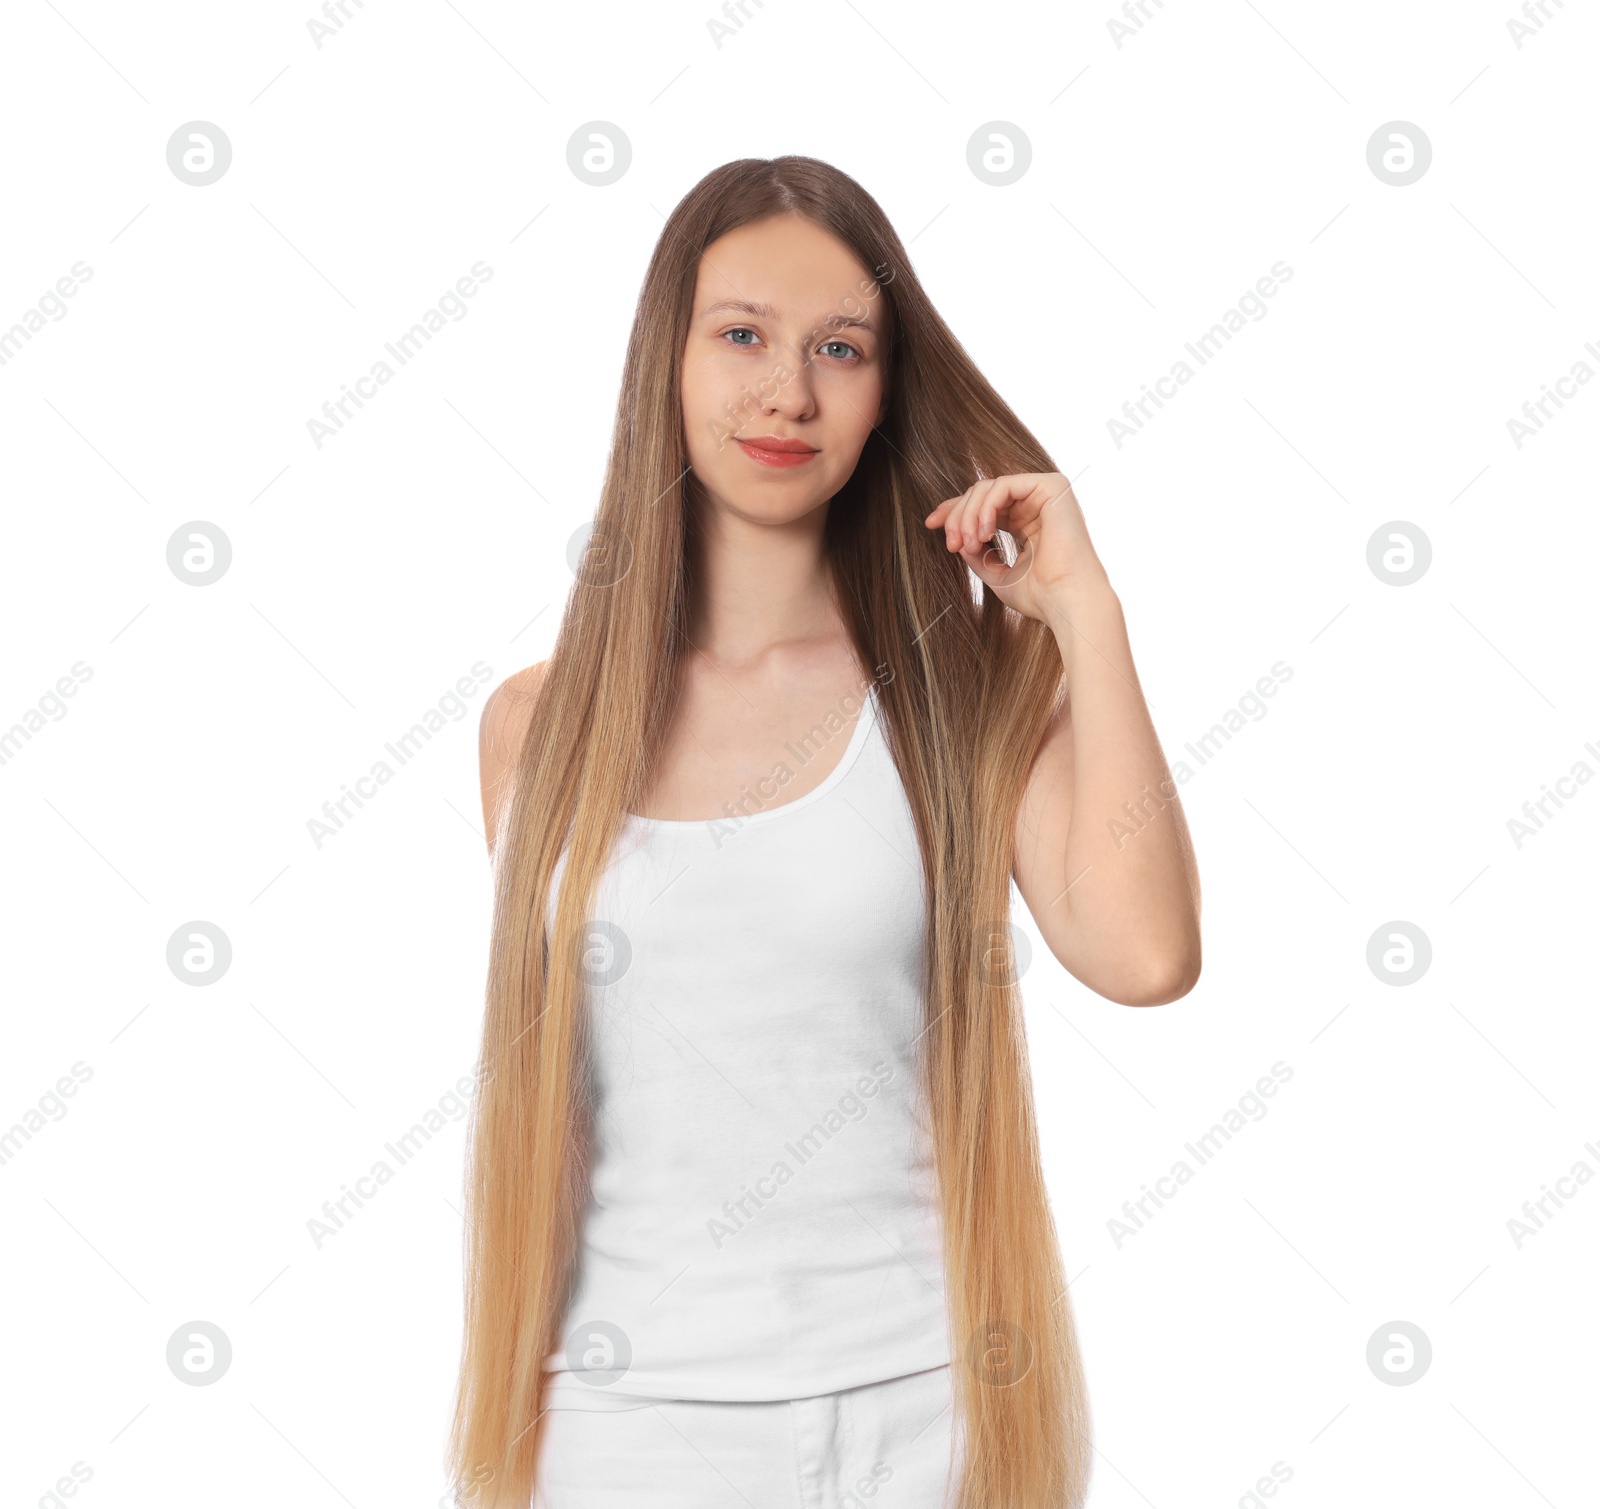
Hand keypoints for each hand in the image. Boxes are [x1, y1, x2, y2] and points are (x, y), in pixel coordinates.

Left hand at [923, 471, 1107, 624]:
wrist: (1068, 603)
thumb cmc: (1040, 596)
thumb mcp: (996, 573)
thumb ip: (977, 552)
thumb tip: (956, 536)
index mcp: (1027, 522)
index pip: (984, 505)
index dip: (955, 511)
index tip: (930, 524)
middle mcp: (1037, 504)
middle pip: (982, 493)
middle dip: (958, 516)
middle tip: (950, 544)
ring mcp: (1046, 493)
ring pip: (989, 487)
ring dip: (968, 515)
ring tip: (966, 544)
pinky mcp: (1052, 486)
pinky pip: (1003, 485)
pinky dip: (985, 508)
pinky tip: (983, 533)